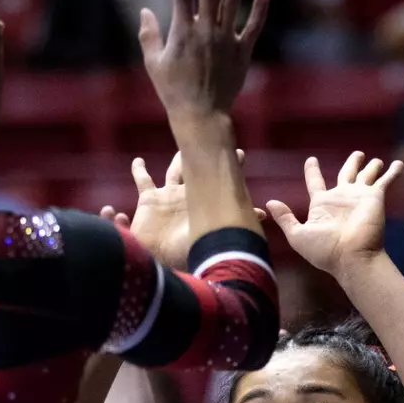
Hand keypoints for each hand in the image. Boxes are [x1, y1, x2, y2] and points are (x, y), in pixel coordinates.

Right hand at [126, 149, 248, 268]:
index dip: (231, 169)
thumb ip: (237, 221)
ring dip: (178, 159)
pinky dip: (139, 170)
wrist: (162, 260)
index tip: (240, 154)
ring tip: (183, 146)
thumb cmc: (190, 251)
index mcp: (205, 203)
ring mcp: (168, 197)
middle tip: (217, 142)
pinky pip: (143, 180)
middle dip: (207, 158)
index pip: (221, 183)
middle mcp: (188, 197)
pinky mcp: (148, 200)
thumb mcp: (216, 233)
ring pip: (174, 171)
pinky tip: (139, 161)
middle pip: (199, 171)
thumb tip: (264, 213)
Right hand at [139, 0, 268, 118]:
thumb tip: (144, 11)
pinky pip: (252, 28)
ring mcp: (225, 41)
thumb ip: (149, 35)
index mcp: (182, 32)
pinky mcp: (242, 53)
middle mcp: (205, 32)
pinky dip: (258, 11)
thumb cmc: (173, 91)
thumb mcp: (154, 64)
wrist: (201, 116)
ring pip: (232, 3)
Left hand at [266, 151, 403, 276]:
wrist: (351, 257)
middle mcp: (341, 198)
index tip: (311, 160)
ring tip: (376, 160)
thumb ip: (286, 218)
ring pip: (366, 175)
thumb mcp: (298, 235)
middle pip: (346, 174)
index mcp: (322, 204)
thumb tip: (269, 203)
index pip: (316, 183)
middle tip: (357, 154)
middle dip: (352, 164)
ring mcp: (359, 197)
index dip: (312, 171)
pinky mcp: (375, 198)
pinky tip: (399, 165)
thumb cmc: (324, 250)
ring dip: (372, 167)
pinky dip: (392, 172)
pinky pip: (385, 181)